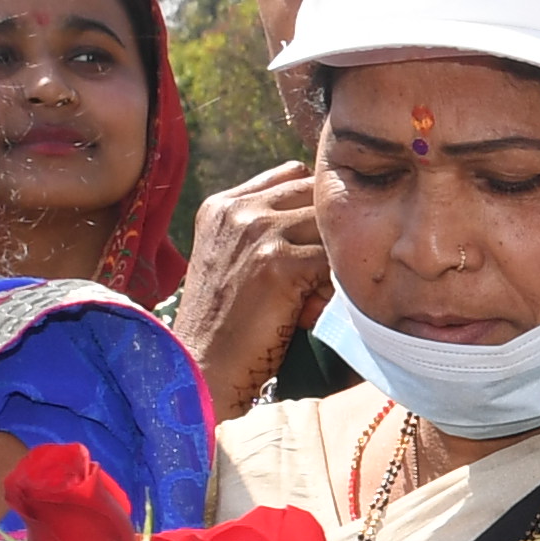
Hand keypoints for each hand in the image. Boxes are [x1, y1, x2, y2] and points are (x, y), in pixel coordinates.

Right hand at [167, 166, 326, 416]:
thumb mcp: (230, 259)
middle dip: (329, 229)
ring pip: (328, 227)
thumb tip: (323, 216)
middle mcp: (238, 210)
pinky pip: (333, 259)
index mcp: (223, 205)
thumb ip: (263, 229)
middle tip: (331, 268)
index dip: (314, 205)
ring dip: (336, 257)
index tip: (319, 239)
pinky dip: (336, 284)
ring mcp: (257, 232)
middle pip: (315, 194)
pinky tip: (324, 306)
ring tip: (326, 290)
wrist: (203, 366)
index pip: (292, 174)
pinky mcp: (278, 261)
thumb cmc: (224, 323)